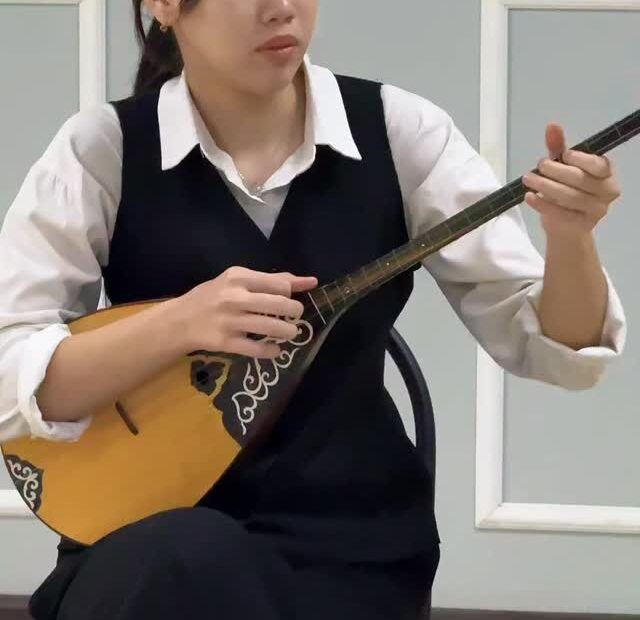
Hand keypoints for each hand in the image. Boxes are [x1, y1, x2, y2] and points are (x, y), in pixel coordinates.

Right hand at [172, 266, 317, 358]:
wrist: (180, 320)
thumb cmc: (213, 296)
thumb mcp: (238, 280)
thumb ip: (271, 280)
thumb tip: (309, 281)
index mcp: (238, 277)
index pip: (279, 285)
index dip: (291, 294)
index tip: (290, 300)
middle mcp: (234, 297)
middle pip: (279, 304)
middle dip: (294, 312)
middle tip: (294, 317)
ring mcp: (229, 321)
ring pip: (270, 327)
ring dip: (288, 332)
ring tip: (290, 333)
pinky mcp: (225, 342)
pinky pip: (256, 349)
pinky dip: (271, 351)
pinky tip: (275, 350)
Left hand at [522, 123, 620, 237]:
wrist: (566, 226)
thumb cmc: (567, 191)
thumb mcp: (562, 167)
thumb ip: (558, 147)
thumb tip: (551, 125)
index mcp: (607, 173)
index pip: (598, 164)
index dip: (581, 159)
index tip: (564, 155)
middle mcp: (607, 191)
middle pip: (580, 180)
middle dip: (556, 171)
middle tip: (538, 166)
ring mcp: (596, 211)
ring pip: (569, 196)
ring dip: (545, 186)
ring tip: (527, 179)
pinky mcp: (581, 226)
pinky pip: (561, 214)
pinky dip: (542, 204)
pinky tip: (529, 197)